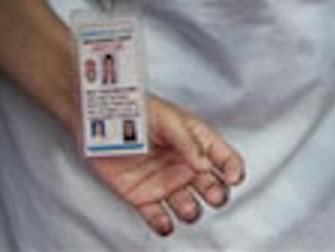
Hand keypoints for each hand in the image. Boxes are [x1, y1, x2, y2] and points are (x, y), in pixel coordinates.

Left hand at [85, 93, 245, 236]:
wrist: (100, 120)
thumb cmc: (136, 110)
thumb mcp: (167, 119)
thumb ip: (187, 141)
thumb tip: (204, 163)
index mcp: (195, 142)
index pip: (224, 158)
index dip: (233, 168)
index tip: (234, 178)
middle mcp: (184, 165)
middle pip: (211, 186)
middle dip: (217, 193)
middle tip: (214, 195)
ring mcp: (165, 182)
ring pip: (188, 204)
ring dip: (191, 210)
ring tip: (187, 208)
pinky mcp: (143, 196)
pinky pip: (157, 216)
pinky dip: (162, 224)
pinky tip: (165, 223)